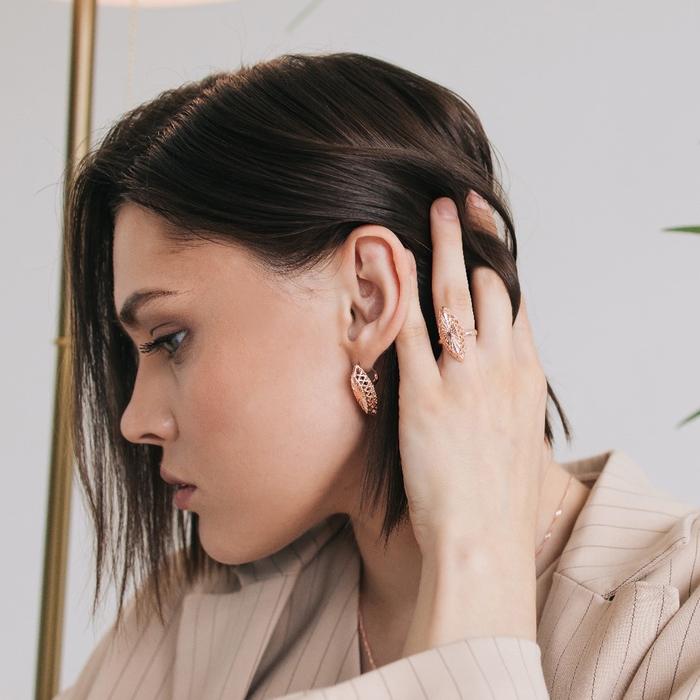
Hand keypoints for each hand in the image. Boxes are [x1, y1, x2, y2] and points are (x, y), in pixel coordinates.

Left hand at [394, 193, 550, 648]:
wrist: (484, 541)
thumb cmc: (500, 498)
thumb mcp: (520, 439)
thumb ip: (508, 401)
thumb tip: (494, 384)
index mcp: (527, 375)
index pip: (517, 302)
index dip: (502, 261)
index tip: (489, 232)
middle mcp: (501, 366)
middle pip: (490, 286)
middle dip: (474, 239)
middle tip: (459, 203)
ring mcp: (464, 378)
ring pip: (455, 295)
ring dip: (443, 247)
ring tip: (435, 210)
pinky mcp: (425, 397)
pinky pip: (411, 330)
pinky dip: (401, 291)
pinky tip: (392, 261)